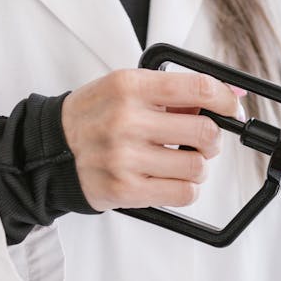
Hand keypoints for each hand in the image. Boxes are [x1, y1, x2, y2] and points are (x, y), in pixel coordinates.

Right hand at [61, 69, 243, 210]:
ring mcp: (124, 157)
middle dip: (212, 139)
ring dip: (197, 167)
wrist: (49, 150)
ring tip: (178, 162)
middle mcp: (126, 120)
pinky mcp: (125, 190)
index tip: (232, 109)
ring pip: (198, 167)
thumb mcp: (127, 89)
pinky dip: (186, 189)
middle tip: (200, 141)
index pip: (198, 88)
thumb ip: (173, 93)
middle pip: (206, 132)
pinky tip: (170, 180)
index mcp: (129, 86)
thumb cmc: (95, 116)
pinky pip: (184, 194)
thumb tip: (228, 98)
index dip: (226, 100)